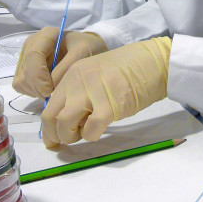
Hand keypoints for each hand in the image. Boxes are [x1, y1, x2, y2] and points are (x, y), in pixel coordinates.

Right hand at [12, 28, 106, 97]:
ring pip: (21, 81)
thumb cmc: (88, 48)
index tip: (50, 90)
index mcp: (45, 35)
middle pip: (25, 71)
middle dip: (38, 87)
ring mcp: (26, 57)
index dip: (38, 76)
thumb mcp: (83, 53)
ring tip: (54, 91)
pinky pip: (22, 86)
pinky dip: (34, 92)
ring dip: (36, 91)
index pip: (33, 56)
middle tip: (54, 94)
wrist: (88, 50)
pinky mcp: (25, 69)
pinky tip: (48, 89)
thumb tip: (50, 86)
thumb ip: (66, 68)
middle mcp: (32, 44)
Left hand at [41, 36, 170, 146]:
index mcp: (71, 74)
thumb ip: (78, 93)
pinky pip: (90, 130)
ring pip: (65, 124)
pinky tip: (100, 130)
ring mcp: (92, 92)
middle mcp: (77, 81)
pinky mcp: (110, 105)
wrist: (154, 62)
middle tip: (71, 138)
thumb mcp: (95, 75)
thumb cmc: (129, 71)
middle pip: (51, 117)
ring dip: (72, 137)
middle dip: (57, 135)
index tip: (55, 139)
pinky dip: (91, 136)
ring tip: (86, 133)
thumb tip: (65, 122)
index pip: (48, 105)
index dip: (48, 128)